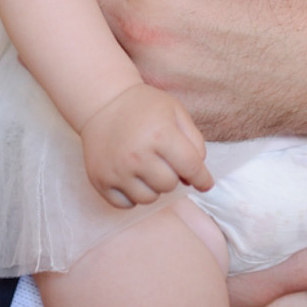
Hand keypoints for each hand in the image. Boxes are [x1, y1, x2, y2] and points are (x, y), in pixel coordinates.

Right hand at [80, 83, 212, 207]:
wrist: (103, 102)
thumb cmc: (144, 106)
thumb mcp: (177, 112)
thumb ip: (194, 141)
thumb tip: (196, 174)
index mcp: (161, 135)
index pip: (191, 167)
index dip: (202, 179)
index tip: (206, 184)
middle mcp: (138, 155)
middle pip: (169, 185)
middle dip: (173, 175)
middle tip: (164, 161)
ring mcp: (117, 170)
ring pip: (148, 198)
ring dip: (153, 187)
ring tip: (148, 168)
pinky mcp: (100, 180)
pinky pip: (125, 204)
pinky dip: (132, 195)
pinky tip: (133, 178)